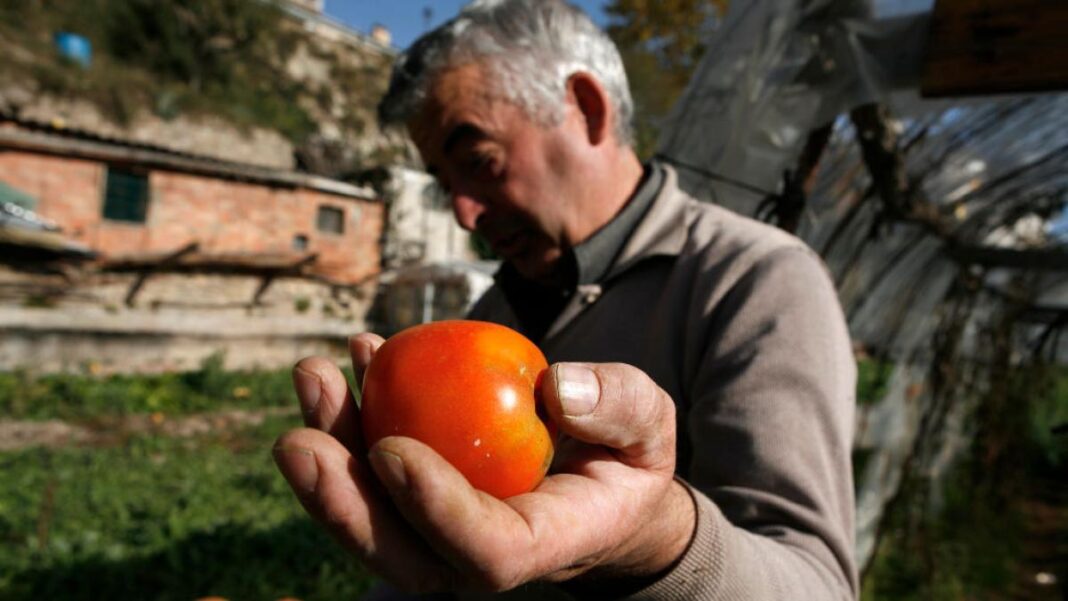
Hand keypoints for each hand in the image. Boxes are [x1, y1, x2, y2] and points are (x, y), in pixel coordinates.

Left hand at [273, 333, 694, 593]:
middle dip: (343, 503)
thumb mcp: (648, 425)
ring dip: (331, 453)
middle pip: (402, 553)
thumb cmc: (626, 457)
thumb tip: (558, 387)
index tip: (393, 448)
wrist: (600, 488)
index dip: (435, 509)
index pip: (485, 550)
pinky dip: (351, 419)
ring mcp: (444, 533)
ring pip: (372, 517)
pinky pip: (374, 473)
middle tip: (299, 440)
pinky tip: (353, 358)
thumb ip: (619, 406)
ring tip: (314, 377)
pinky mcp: (420, 502)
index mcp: (546, 542)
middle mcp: (483, 554)